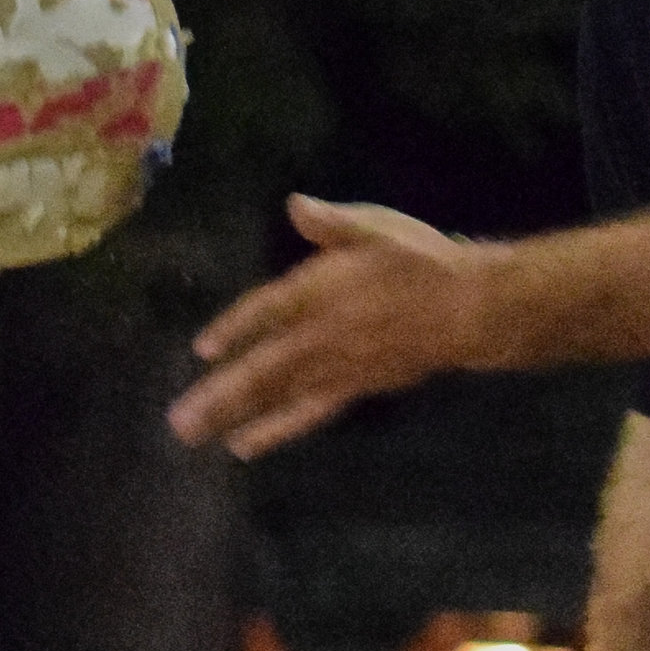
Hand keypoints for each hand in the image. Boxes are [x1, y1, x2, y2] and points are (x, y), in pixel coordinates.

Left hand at [169, 196, 488, 457]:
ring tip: (195, 435)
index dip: (234, 329)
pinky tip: (246, 444)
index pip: (267, 311)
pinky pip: (308, 413)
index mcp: (322, 289)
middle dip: (219, 395)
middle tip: (180, 421)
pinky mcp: (353, 389)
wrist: (469, 308)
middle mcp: (322, 334)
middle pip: (263, 368)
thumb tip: (294, 206)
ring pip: (278, 396)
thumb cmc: (421, 262)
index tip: (203, 349)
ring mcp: (337, 367)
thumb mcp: (376, 228)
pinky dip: (276, 430)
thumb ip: (332, 224)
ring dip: (235, 416)